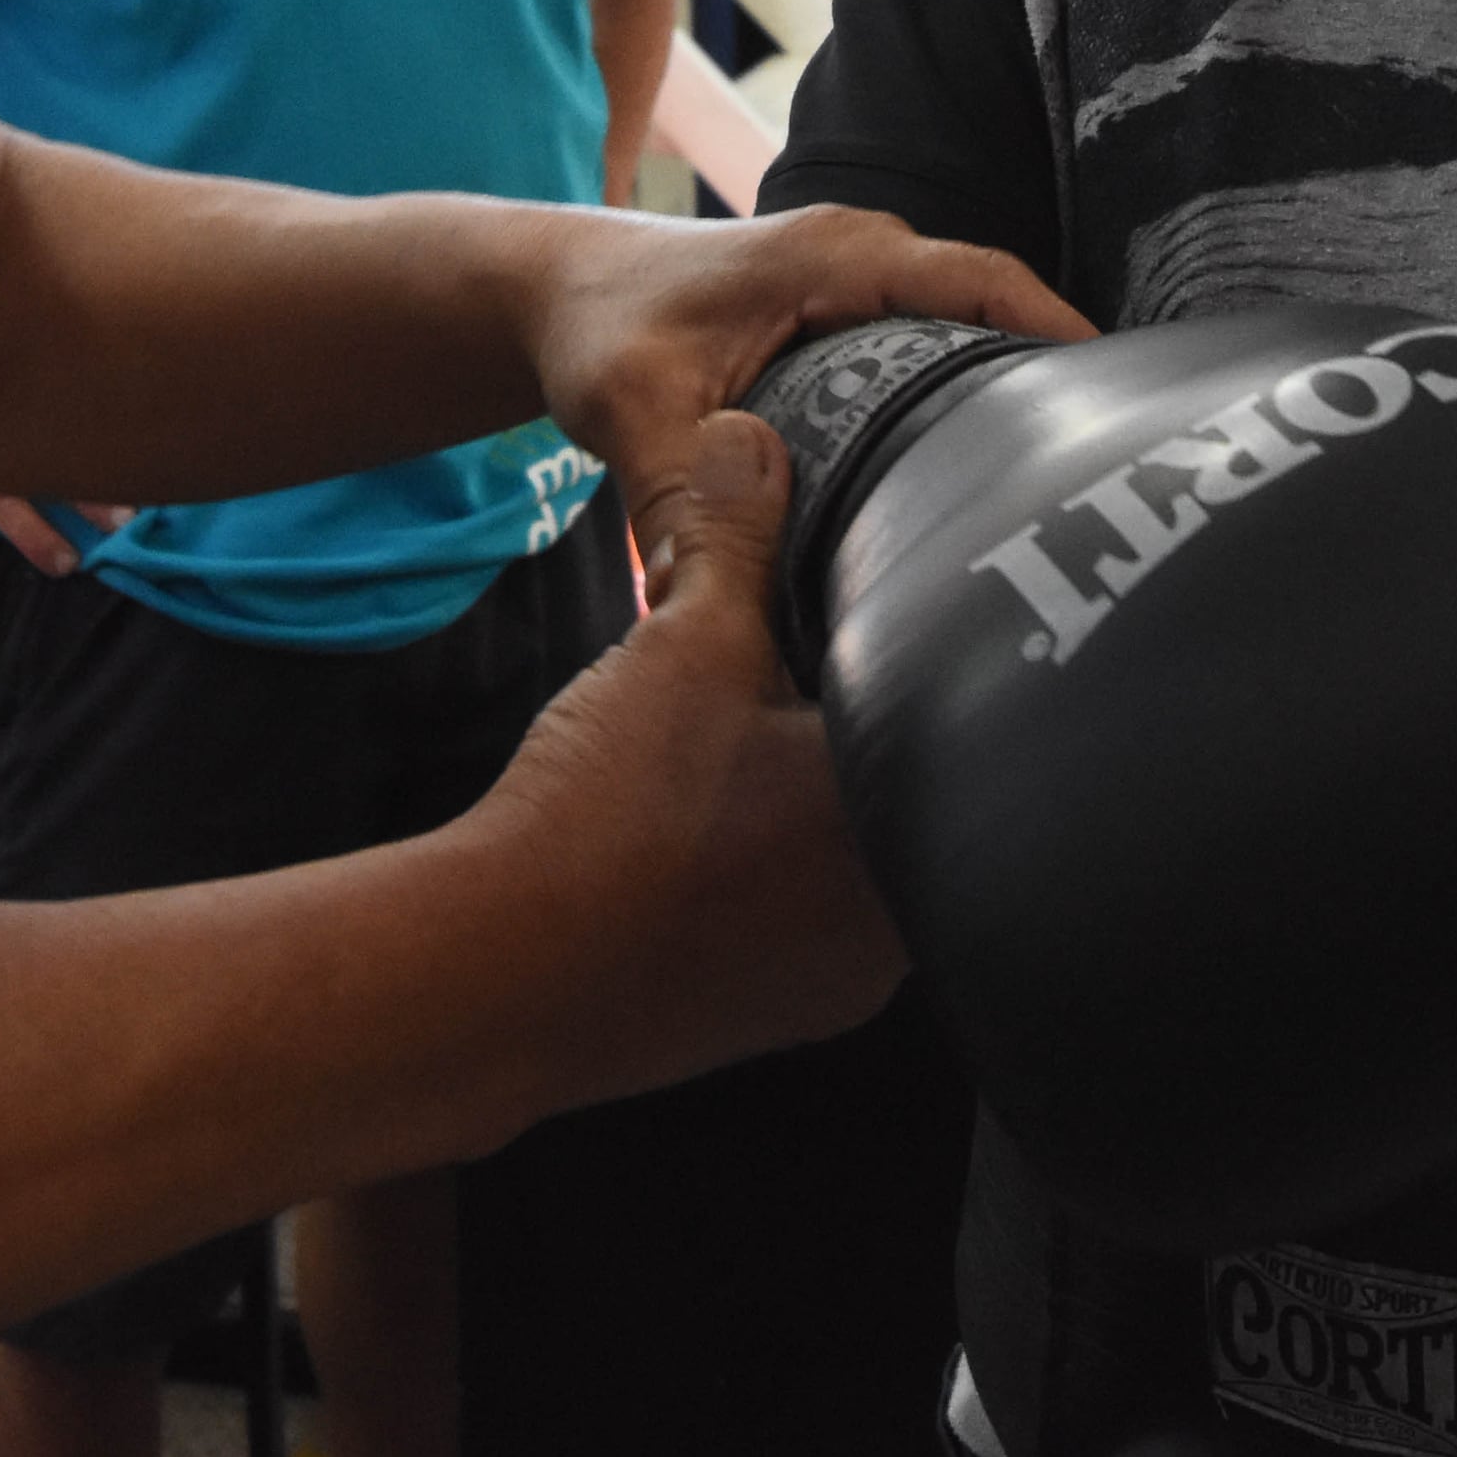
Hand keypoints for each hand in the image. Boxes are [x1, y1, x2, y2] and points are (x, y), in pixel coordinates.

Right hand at [460, 414, 903, 1101]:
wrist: (502, 977)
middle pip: (911, 793)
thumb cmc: (610, 815)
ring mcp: (840, 984)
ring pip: (853, 867)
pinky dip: (766, 877)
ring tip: (746, 756)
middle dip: (857, 733)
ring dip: (811, 812)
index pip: (955, 718)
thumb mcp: (682, 643)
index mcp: (910, 819)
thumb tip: (748, 439)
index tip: (873, 619)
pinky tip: (703, 839)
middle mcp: (901, 923)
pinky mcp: (779, 1018)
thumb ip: (730, 536)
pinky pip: (799, 926)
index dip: (913, 656)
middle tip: (801, 679)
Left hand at [520, 206, 1086, 565]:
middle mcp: (862, 258)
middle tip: (1102, 466)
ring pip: (961, 330)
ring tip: (1058, 480)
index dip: (1053, 325)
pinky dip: (956, 394)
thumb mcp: (630, 409)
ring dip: (1005, 386)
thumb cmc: (596, 326)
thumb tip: (707, 604)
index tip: (1118, 387)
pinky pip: (927, 347)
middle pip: (991, 306)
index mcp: (836, 255)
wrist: (557, 291)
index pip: (979, 278)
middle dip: (1048, 373)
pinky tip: (971, 471)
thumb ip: (677, 499)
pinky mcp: (844, 319)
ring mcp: (857, 286)